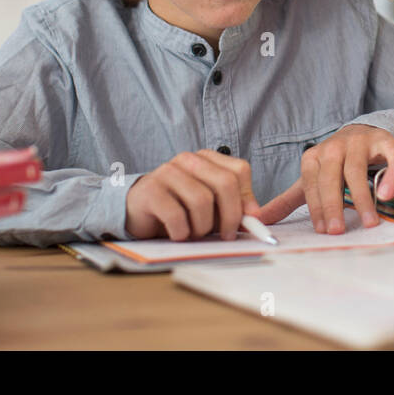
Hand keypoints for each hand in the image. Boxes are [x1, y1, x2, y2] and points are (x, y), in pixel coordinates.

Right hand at [125, 150, 260, 240]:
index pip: (239, 171)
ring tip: (194, 234)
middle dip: (231, 216)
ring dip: (202, 227)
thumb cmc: (180, 210)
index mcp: (206, 158)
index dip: (247, 198)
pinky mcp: (149, 191)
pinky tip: (178, 235)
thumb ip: (234, 207)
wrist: (137, 213)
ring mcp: (166, 172)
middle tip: (226, 236)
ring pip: (201, 201)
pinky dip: (182, 232)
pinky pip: (176, 216)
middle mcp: (187, 160)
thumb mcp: (211, 207)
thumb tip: (255, 216)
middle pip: (224, 183)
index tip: (248, 220)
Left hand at [257, 124, 393, 233]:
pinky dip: (393, 174)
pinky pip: (387, 158)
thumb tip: (257, 220)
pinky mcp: (381, 140)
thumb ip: (286, 201)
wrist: (360, 134)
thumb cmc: (333, 165)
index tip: (324, 231)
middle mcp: (333, 147)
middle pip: (331, 178)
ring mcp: (358, 142)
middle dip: (333, 205)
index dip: (317, 209)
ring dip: (363, 198)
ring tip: (369, 222)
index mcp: (312, 158)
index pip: (312, 186)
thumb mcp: (309, 180)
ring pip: (357, 171)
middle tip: (338, 231)